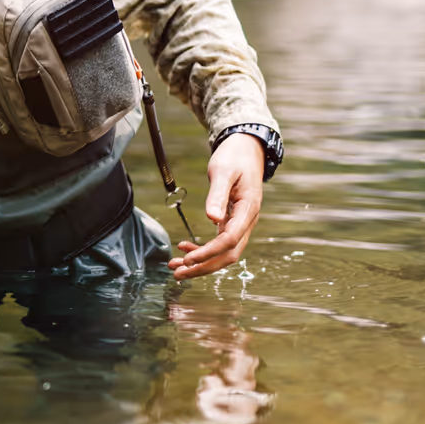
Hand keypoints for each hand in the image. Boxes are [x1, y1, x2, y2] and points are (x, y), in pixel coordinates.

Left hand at [168, 133, 263, 279]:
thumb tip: (212, 219)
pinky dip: (203, 249)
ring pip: (224, 252)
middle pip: (228, 255)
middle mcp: (247, 221)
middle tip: (177, 274)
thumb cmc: (234, 157)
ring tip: (176, 267)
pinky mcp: (232, 221)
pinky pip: (220, 243)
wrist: (246, 149)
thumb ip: (218, 194)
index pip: (229, 241)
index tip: (187, 260)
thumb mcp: (223, 171)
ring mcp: (241, 223)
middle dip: (203, 267)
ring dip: (201, 262)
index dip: (208, 253)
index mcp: (248, 210)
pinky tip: (184, 248)